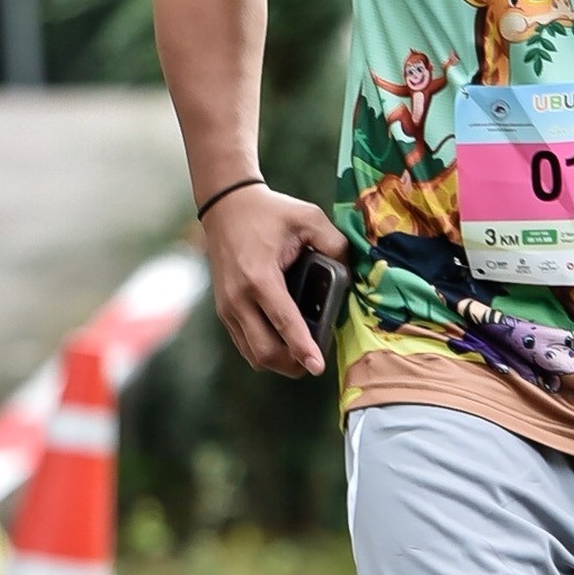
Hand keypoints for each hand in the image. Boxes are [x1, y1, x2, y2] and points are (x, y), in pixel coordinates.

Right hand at [202, 182, 348, 380]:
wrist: (226, 206)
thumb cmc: (269, 212)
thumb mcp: (308, 217)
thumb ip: (334, 243)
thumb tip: (350, 270)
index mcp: (260, 277)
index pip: (284, 323)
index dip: (303, 348)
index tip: (318, 367)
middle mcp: (238, 298)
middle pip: (265, 351)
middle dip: (293, 363)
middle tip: (315, 362)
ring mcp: (227, 307)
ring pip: (253, 354)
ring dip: (279, 361)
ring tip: (302, 355)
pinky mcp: (223, 310)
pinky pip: (244, 344)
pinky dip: (264, 351)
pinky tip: (284, 343)